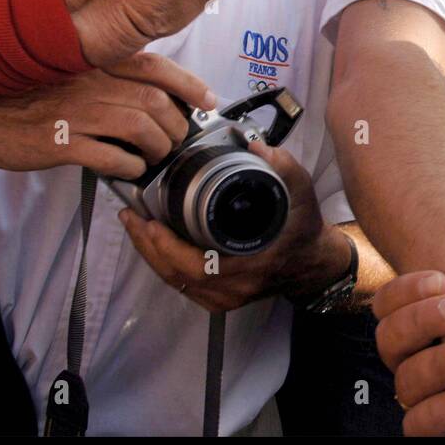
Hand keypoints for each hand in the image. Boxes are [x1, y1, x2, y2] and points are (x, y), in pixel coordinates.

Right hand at [0, 53, 215, 175]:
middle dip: (176, 127)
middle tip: (176, 141)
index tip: (208, 101)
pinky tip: (130, 171)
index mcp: (93, 63)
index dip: (189, 85)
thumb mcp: (71, 77)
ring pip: (140, 130)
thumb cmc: (29, 100)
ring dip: (158, 149)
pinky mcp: (60, 144)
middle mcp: (88, 82)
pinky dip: (131, 168)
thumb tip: (160, 98)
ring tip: (155, 158)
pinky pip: (112, 158)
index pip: (155, 66)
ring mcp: (74, 112)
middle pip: (155, 103)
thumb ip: (110, 79)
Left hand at [119, 139, 349, 312]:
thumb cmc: (303, 227)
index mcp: (252, 266)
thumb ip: (282, 165)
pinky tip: (152, 243)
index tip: (151, 223)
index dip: (169, 249)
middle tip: (133, 217)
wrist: (312, 261)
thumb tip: (254, 145)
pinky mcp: (218, 299)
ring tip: (136, 225)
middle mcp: (235, 289)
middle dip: (149, 247)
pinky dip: (163, 264)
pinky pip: (182, 285)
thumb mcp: (300, 192)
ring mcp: (225, 299)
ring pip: (176, 282)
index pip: (200, 267)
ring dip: (151, 255)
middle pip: (178, 276)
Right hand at [374, 195, 444, 434]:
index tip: (442, 278)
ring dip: (439, 363)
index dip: (405, 289)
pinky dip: (440, 413)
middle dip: (422, 319)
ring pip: (403, 383)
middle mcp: (420, 357)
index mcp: (428, 319)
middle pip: (388, 338)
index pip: (389, 303)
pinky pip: (417, 429)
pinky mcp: (441, 429)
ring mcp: (428, 396)